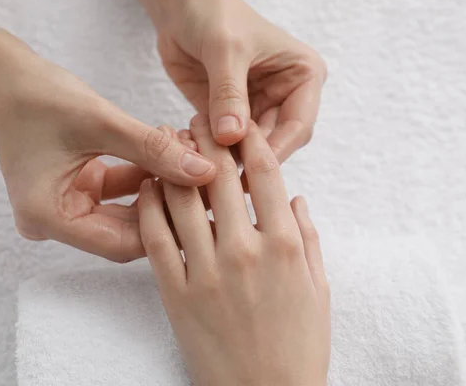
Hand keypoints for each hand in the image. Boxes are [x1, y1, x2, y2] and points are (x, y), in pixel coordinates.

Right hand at [0, 36, 215, 261]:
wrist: (3, 74)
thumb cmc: (40, 95)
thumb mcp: (102, 122)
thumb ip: (154, 150)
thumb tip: (205, 171)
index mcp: (48, 219)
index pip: (123, 244)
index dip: (167, 223)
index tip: (202, 200)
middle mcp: (54, 223)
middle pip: (127, 231)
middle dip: (167, 203)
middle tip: (204, 178)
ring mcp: (64, 207)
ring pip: (127, 212)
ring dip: (159, 186)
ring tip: (190, 156)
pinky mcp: (75, 190)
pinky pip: (119, 194)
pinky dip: (144, 175)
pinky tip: (169, 150)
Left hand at [133, 0, 326, 160]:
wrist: (181, 6)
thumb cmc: (214, 15)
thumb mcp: (225, 49)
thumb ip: (229, 93)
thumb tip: (232, 137)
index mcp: (303, 77)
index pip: (299, 125)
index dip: (276, 149)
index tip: (250, 168)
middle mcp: (285, 97)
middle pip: (276, 144)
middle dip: (249, 159)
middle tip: (221, 174)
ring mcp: (256, 110)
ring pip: (249, 150)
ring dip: (226, 158)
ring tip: (201, 162)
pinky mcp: (229, 117)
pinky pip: (224, 145)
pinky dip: (209, 151)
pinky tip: (191, 151)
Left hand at [138, 114, 330, 385]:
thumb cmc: (299, 346)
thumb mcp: (319, 290)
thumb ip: (310, 239)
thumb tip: (296, 198)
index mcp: (286, 245)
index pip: (264, 174)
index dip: (248, 140)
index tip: (238, 122)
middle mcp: (247, 250)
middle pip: (219, 177)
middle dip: (206, 139)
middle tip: (195, 119)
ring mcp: (209, 271)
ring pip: (183, 201)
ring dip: (173, 165)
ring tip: (166, 142)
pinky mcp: (178, 294)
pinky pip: (157, 240)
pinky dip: (149, 207)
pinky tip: (146, 187)